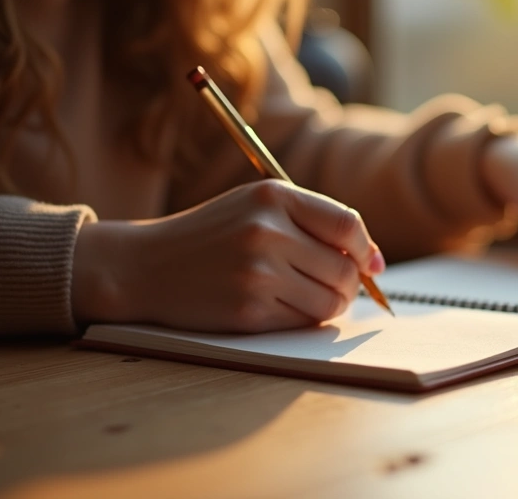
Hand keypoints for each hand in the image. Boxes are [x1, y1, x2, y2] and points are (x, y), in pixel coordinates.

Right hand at [71, 180, 384, 332]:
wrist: (145, 266)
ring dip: (330, 306)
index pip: (348, 226)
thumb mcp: (256, 206)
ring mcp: (257, 272)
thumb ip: (311, 220)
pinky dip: (302, 320)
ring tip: (308, 298)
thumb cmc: (211, 235)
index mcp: (273, 196)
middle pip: (344, 269)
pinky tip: (281, 307)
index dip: (366, 250)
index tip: (370, 265)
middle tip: (335, 288)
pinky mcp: (248, 310)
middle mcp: (267, 231)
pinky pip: (302, 322)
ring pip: (330, 301)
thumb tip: (372, 260)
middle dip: (349, 285)